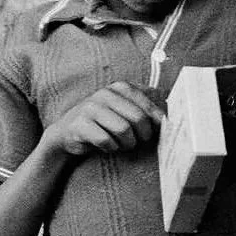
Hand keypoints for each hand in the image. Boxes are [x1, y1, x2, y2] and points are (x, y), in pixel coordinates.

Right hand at [41, 81, 164, 158]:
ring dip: (127, 143)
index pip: (148, 104)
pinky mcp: (79, 125)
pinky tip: (107, 147)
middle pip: (138, 119)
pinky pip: (106, 141)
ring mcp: (90, 108)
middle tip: (138, 142)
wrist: (66, 133)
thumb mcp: (123, 110)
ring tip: (123, 145)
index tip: (156, 131)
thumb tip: (169, 115)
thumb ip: (143, 107)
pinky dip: (110, 148)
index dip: (155, 121)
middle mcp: (104, 94)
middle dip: (142, 135)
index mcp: (119, 87)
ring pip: (123, 130)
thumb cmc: (101, 123)